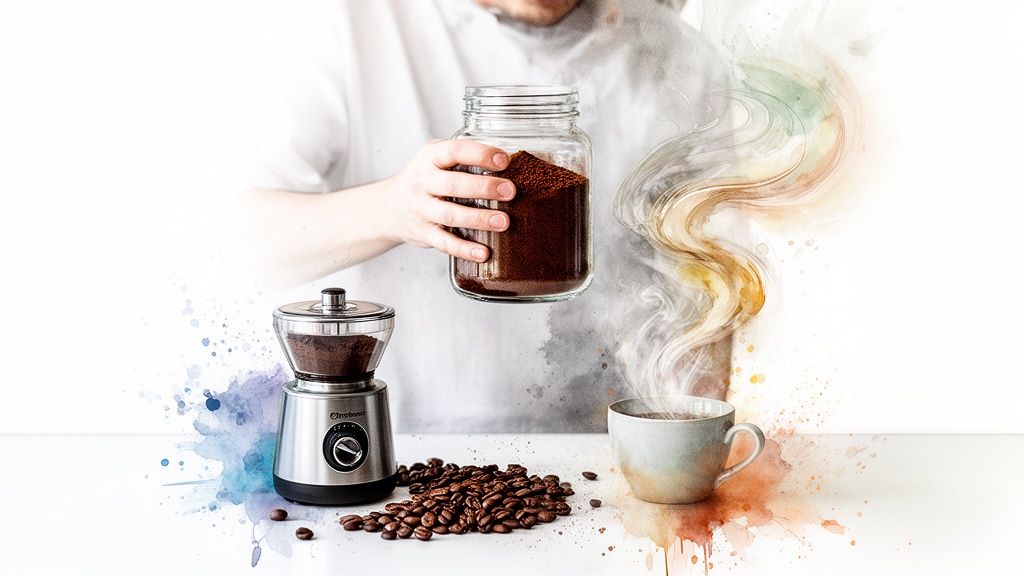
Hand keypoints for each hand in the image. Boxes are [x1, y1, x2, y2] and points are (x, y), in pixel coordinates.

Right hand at [381, 139, 514, 261]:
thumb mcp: (436, 159)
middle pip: (453, 185)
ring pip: (450, 215)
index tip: (504, 160)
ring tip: (503, 222)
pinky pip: (444, 243)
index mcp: (429, 158)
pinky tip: (483, 253)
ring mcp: (421, 209)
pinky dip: (464, 249)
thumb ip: (463, 158)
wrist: (388, 206)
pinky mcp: (423, 233)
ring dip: (479, 219)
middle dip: (484, 188)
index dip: (480, 154)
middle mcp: (422, 182)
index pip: (454, 151)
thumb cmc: (425, 180)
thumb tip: (512, 160)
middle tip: (510, 191)